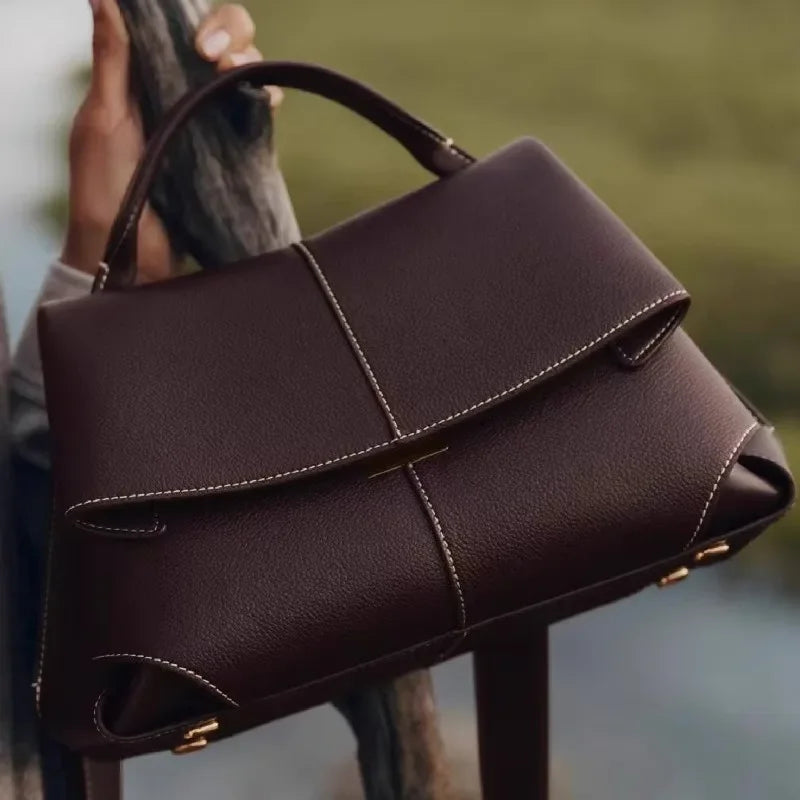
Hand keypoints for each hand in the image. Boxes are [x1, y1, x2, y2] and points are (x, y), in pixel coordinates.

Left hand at [62, 0, 280, 281]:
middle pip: (223, 41)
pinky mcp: (235, 153)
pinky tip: (264, 100)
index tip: (194, 38)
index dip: (195, 19)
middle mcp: (184, 94)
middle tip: (211, 55)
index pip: (180, 28)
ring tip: (235, 76)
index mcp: (147, 78)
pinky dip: (267, 98)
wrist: (132, 254)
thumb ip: (111, 58)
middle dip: (230, 33)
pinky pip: (259, 116)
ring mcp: (212, 123)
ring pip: (246, 72)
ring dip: (250, 61)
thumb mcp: (103, 117)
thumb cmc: (105, 190)